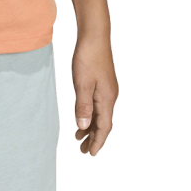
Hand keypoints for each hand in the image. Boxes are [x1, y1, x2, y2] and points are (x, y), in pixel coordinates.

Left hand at [72, 34, 117, 155]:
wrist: (94, 36)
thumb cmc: (88, 57)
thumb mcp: (82, 84)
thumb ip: (83, 106)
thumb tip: (83, 126)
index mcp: (107, 98)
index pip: (104, 126)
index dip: (98, 141)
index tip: (91, 154)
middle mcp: (110, 96)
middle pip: (104, 123)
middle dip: (94, 138)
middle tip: (83, 151)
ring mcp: (107, 90)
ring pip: (100, 115)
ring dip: (91, 128)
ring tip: (80, 139)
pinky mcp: (103, 85)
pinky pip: (98, 106)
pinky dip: (90, 115)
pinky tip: (82, 118)